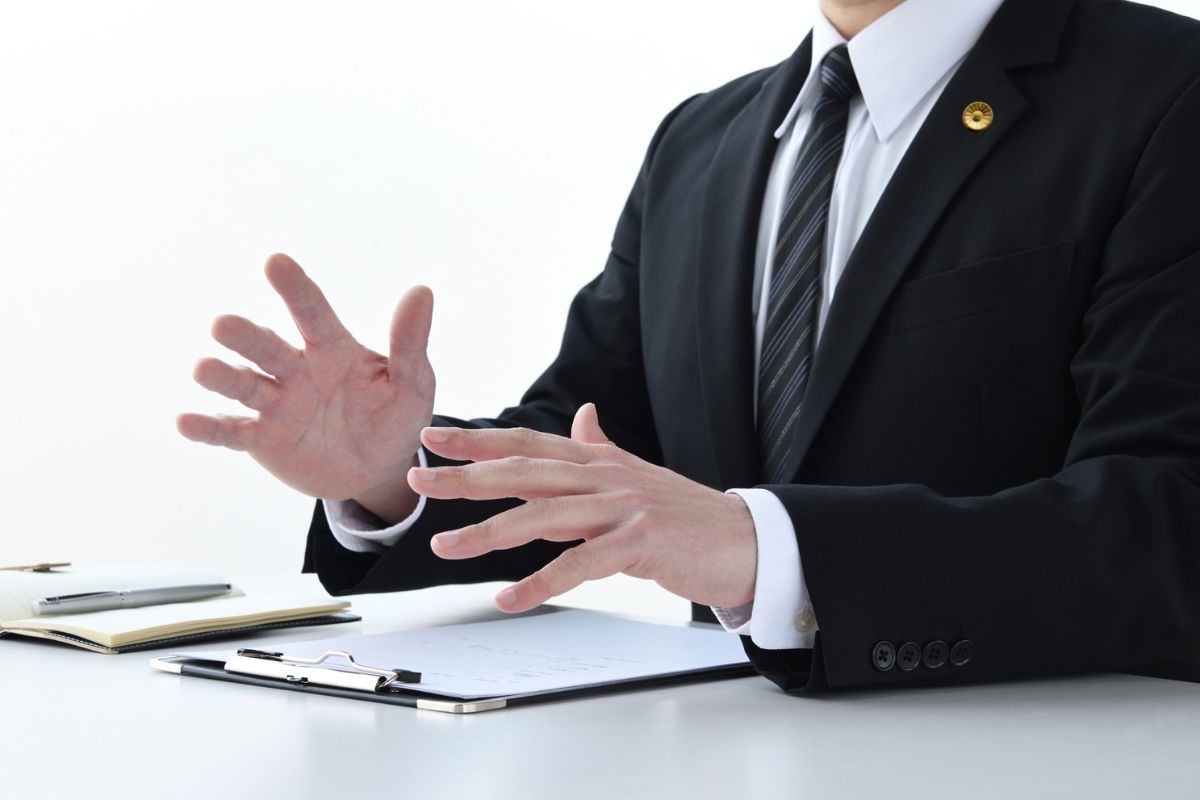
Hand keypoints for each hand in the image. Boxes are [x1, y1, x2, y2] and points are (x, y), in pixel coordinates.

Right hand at [177, 253, 434, 522]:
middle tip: (223, 325)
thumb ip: (410, 343)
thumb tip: (422, 291)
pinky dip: (209, 428)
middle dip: (245, 337)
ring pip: (244, 385)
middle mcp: (297, 369)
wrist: (378, 471)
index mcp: (332, 349)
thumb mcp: (413, 384)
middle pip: (267, 348)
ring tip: (204, 370)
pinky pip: (233, 432)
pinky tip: (185, 421)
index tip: (275, 261)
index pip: (312, 313)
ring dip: (223, 378)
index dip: (294, 288)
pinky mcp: (263, 439)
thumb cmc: (396, 418)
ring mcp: (276, 403)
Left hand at [408, 404, 757, 611]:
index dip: (479, 440)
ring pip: (542, 516)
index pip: (528, 443)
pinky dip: (540, 583)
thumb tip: (582, 416)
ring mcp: (622, 507)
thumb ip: (602, 447)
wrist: (745, 540)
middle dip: (467, 478)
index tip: (434, 438)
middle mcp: (605, 476)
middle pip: (524, 472)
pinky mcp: (640, 542)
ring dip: (488, 534)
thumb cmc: (686, 514)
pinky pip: (580, 564)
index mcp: (598, 460)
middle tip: (420, 482)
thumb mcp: (638, 473)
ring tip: (447, 548)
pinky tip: (508, 597)